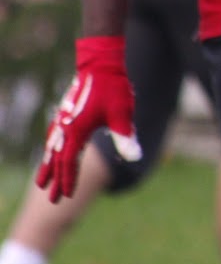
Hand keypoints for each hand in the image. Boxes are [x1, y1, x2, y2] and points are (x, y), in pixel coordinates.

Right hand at [35, 36, 139, 201]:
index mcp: (76, 132)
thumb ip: (126, 138)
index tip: (66, 196)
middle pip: (56, 160)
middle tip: (51, 200)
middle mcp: (64, 128)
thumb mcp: (122, 114)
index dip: (68, 180)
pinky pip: (53, 138)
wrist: (100, 64)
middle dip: (54, 180)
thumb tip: (135, 158)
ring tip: (42, 181)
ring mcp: (63, 120)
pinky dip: (50, 150)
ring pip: (51, 149)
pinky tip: (51, 153)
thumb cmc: (112, 88)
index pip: (69, 163)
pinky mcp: (65, 113)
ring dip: (48, 166)